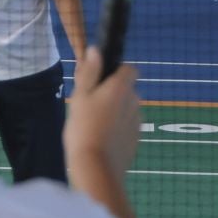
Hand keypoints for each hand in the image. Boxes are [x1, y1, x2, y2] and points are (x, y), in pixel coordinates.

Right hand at [64, 46, 141, 173]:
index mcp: (121, 88)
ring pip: (126, 109)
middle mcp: (134, 101)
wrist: (96, 167)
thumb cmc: (83, 128)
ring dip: (115, 112)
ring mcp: (137, 122)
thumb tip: (96, 50)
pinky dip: (117, 129)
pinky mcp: (136, 140)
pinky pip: (127, 127)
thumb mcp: (80, 96)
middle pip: (126, 90)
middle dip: (113, 93)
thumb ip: (89, 72)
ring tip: (93, 125)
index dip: (116, 71)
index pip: (129, 69)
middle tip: (90, 105)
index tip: (100, 80)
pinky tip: (101, 140)